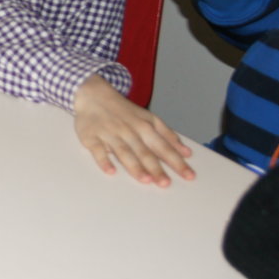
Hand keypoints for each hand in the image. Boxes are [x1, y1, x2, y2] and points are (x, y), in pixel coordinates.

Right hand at [73, 75, 193, 185]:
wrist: (93, 94)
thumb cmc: (124, 111)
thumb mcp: (149, 118)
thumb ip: (168, 135)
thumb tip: (187, 153)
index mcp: (144, 126)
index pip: (163, 146)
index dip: (176, 161)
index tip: (188, 175)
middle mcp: (128, 130)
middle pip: (144, 151)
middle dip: (156, 168)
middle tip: (165, 184)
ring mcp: (109, 133)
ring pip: (123, 151)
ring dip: (134, 166)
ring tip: (145, 180)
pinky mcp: (91, 137)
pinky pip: (97, 150)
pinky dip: (104, 161)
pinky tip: (111, 171)